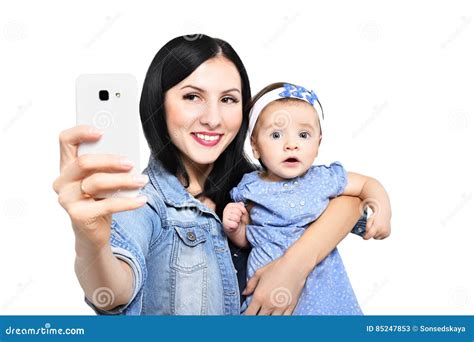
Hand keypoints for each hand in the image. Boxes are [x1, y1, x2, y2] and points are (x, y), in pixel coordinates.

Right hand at [52, 125, 148, 251]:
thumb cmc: (99, 199)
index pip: (66, 141)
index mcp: (67, 166)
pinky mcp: (79, 216)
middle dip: (110, 160)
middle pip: (84, 162)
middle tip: (131, 162)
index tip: (102, 132)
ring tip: (142, 180)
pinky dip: (128, 202)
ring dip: (124, 180)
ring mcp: (67, 199)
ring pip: (97, 182)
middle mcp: (62, 181)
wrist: (92, 232)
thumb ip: (108, 165)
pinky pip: (107, 205)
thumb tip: (128, 154)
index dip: (81, 132)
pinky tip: (141, 199)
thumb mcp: (103, 178)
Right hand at [223, 202, 247, 231]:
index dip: (243, 210)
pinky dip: (236, 226)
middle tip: (238, 219)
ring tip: (236, 222)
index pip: (240, 205)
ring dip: (238, 221)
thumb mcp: (243, 212)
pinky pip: (234, 224)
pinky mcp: (225, 224)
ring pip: (236, 218)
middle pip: (238, 212)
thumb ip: (243, 207)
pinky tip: (234, 226)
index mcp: (230, 205)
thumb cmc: (241, 220)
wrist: (238, 230)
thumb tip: (242, 203)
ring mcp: (224, 217)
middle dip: (240, 216)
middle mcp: (226, 210)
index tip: (243, 213)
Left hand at [243, 254, 306, 314]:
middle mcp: (269, 304)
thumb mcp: (259, 273)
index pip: (249, 314)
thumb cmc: (277, 267)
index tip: (245, 318)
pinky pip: (283, 320)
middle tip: (256, 317)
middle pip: (259, 320)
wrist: (295, 266)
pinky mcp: (290, 307)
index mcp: (259, 296)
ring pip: (271, 322)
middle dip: (256, 320)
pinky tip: (276, 318)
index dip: (246, 318)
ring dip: (267, 320)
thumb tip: (244, 293)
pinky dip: (279, 320)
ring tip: (265, 317)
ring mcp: (280, 307)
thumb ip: (250, 284)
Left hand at [364, 206, 390, 239]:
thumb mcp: (369, 221)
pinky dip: (379, 235)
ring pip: (377, 238)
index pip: (370, 234)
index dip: (366, 237)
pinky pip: (381, 238)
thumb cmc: (375, 217)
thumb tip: (366, 235)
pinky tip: (379, 229)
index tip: (364, 237)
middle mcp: (383, 230)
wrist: (384, 214)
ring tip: (376, 228)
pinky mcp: (388, 234)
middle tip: (372, 228)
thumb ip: (367, 228)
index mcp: (377, 226)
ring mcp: (386, 233)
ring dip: (375, 235)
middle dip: (372, 234)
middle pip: (373, 237)